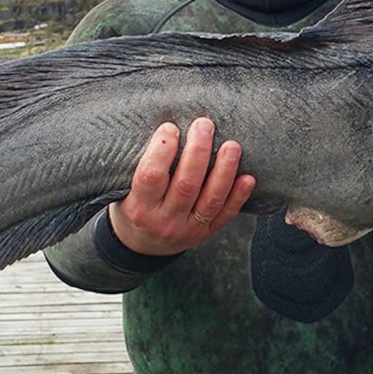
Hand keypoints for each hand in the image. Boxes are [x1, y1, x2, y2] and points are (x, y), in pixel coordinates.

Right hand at [108, 117, 254, 255]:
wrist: (141, 248)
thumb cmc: (132, 206)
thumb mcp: (124, 190)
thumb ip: (142, 166)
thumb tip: (164, 127)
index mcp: (139, 207)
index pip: (151, 176)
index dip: (162, 149)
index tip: (170, 127)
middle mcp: (165, 220)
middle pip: (186, 184)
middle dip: (198, 152)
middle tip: (204, 125)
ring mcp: (188, 229)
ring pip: (211, 199)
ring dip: (224, 171)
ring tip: (232, 146)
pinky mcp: (207, 233)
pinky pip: (226, 215)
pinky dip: (239, 196)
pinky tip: (248, 178)